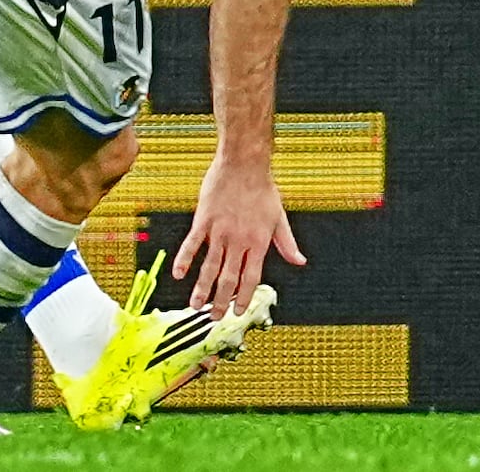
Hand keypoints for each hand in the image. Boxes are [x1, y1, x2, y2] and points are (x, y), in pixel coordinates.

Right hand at [176, 154, 304, 313]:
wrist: (244, 162)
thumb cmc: (263, 188)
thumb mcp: (279, 217)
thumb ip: (287, 243)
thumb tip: (300, 261)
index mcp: (258, 242)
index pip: (250, 278)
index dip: (243, 298)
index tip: (237, 312)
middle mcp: (238, 241)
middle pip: (228, 278)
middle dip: (220, 300)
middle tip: (213, 317)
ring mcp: (220, 231)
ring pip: (209, 266)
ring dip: (202, 288)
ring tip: (195, 306)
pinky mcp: (204, 219)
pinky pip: (192, 244)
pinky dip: (185, 260)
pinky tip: (179, 275)